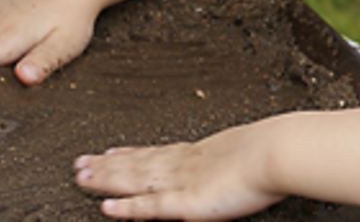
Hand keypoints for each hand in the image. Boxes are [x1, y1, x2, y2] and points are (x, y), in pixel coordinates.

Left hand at [74, 120, 284, 220]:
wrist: (280, 152)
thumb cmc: (275, 155)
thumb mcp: (252, 155)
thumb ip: (237, 162)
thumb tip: (239, 166)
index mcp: (201, 153)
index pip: (157, 153)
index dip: (131, 154)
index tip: (110, 151)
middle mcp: (185, 164)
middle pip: (137, 165)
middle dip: (106, 166)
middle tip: (79, 163)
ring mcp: (183, 182)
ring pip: (135, 182)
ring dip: (105, 180)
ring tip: (81, 178)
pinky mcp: (187, 203)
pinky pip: (150, 207)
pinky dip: (127, 208)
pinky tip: (106, 208)